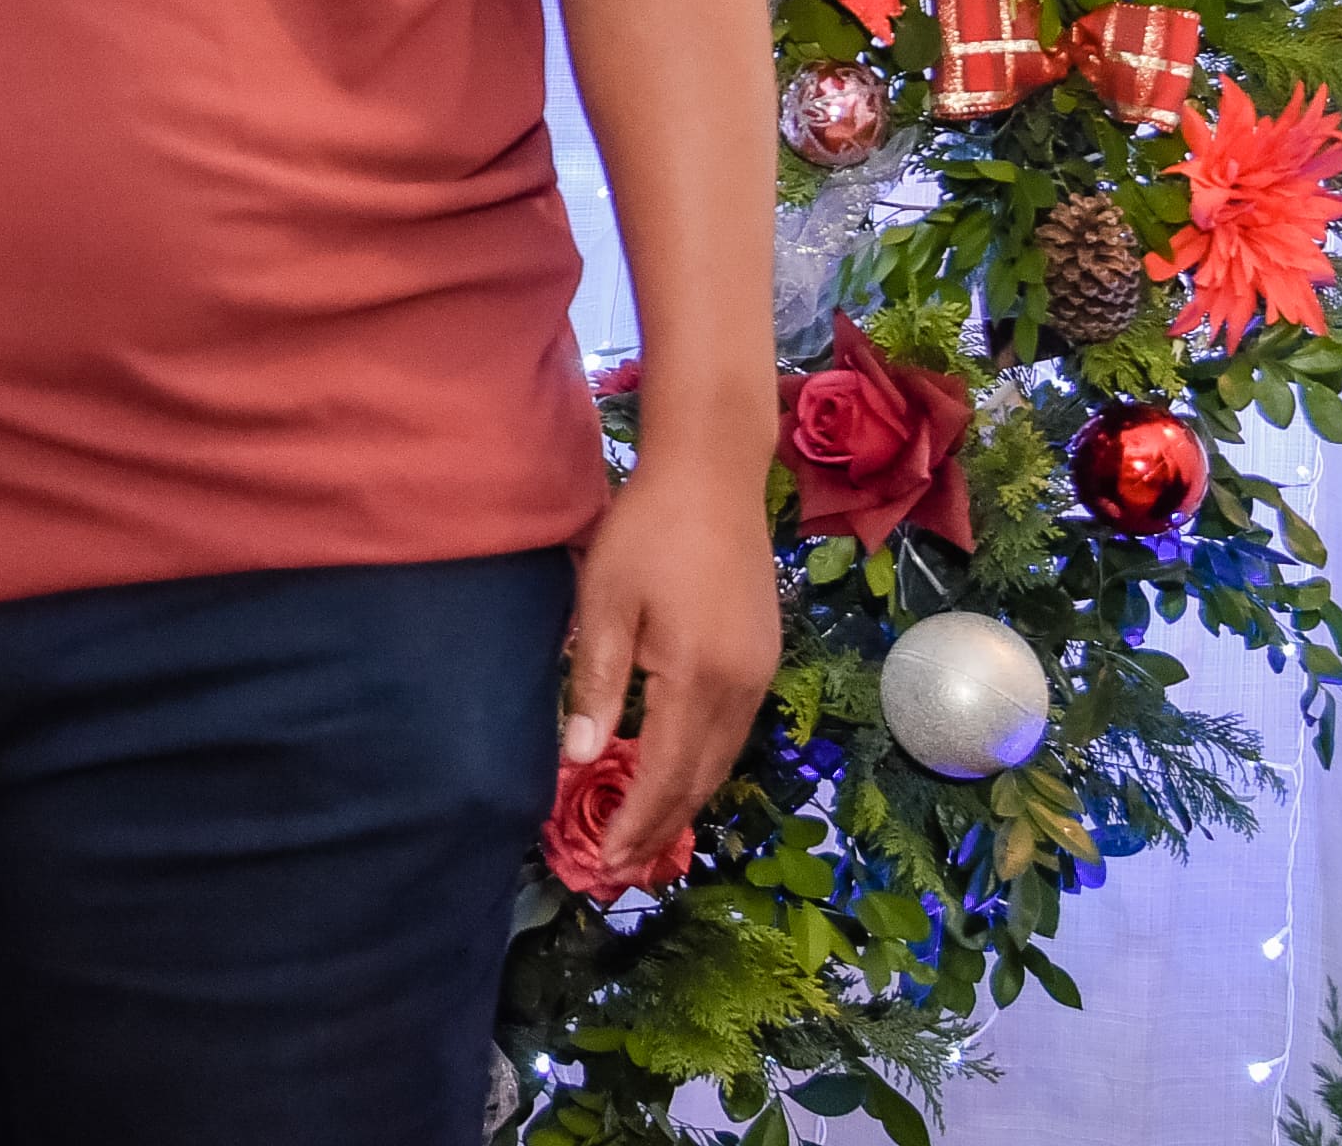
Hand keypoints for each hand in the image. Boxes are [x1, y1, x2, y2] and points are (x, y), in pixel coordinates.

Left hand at [560, 459, 781, 881]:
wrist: (713, 473)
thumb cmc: (647, 531)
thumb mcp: (604, 603)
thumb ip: (596, 684)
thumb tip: (578, 759)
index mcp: (696, 678)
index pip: (664, 774)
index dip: (635, 823)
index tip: (605, 862)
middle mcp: (739, 688)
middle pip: (700, 779)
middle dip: (660, 828)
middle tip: (622, 868)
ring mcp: (759, 673)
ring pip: (722, 759)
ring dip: (684, 802)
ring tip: (646, 835)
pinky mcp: (763, 656)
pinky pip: (734, 731)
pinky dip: (704, 765)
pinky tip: (679, 773)